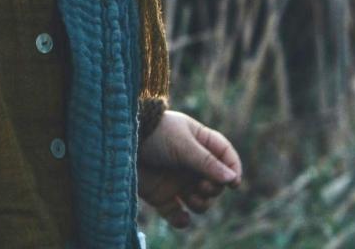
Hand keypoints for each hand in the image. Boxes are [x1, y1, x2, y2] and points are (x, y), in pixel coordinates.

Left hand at [137, 109, 241, 229]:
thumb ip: (207, 163)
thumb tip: (232, 180)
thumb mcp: (184, 145)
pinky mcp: (162, 197)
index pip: (225, 156)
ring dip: (201, 204)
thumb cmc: (155, 134)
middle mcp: (192, 164)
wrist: (120, 142)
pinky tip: (182, 217)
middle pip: (216, 183)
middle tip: (201, 185)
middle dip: (213, 188)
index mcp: (201, 144)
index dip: (233, 169)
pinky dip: (181, 220)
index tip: (234, 183)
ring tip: (190, 196)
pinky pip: (177, 214)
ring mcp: (178, 181)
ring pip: (200, 201)